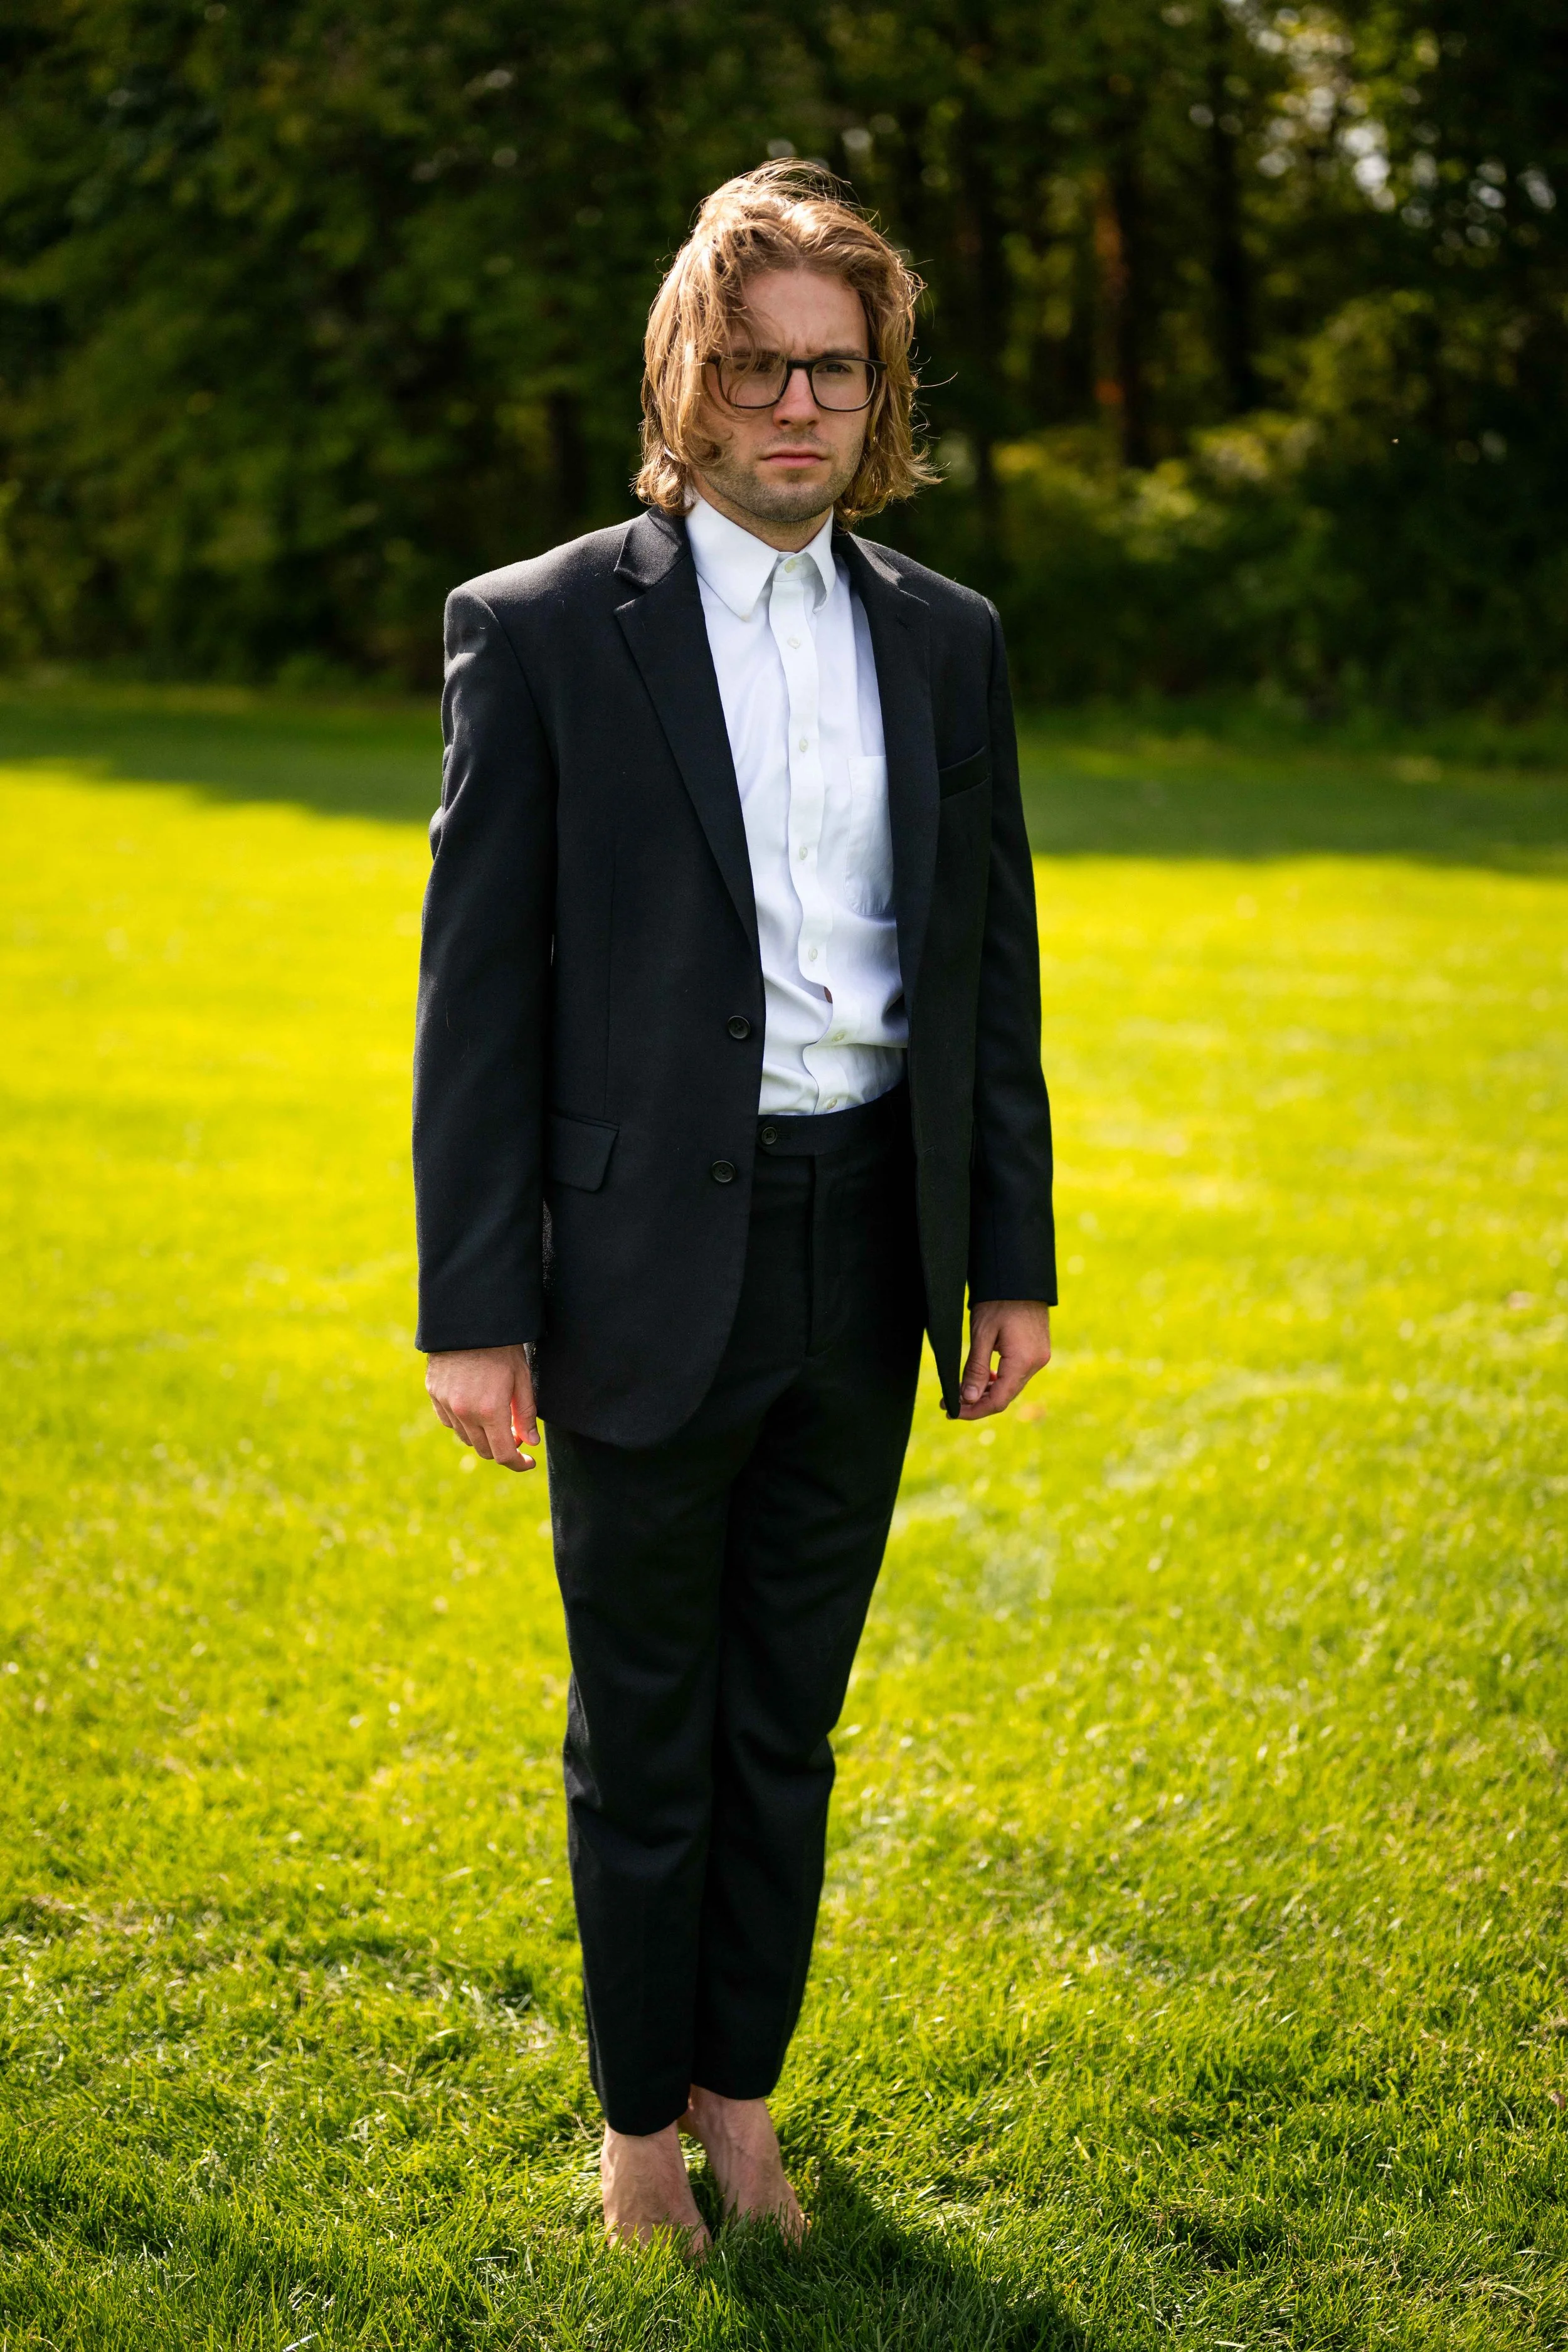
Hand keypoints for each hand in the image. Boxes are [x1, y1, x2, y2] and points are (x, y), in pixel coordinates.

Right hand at [425, 1343, 538, 1470]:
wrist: (469, 1320)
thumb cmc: (502, 1347)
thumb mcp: (521, 1378)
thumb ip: (526, 1414)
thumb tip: (531, 1442)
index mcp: (490, 1410)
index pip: (504, 1455)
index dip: (518, 1464)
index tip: (528, 1462)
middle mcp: (465, 1412)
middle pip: (485, 1451)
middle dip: (503, 1448)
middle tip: (516, 1432)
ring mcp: (446, 1404)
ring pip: (466, 1438)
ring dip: (483, 1436)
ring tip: (496, 1417)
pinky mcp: (434, 1394)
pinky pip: (450, 1422)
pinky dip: (464, 1423)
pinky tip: (475, 1407)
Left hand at [958, 1299, 1051, 1419]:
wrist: (1019, 1277)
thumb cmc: (999, 1300)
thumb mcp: (981, 1334)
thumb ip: (975, 1369)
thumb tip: (967, 1399)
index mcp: (1023, 1361)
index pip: (998, 1400)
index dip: (973, 1410)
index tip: (951, 1411)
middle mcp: (1036, 1363)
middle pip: (1005, 1396)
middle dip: (976, 1403)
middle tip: (949, 1403)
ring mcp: (1039, 1357)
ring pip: (1011, 1387)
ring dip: (987, 1392)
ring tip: (961, 1391)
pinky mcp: (1037, 1351)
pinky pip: (1017, 1374)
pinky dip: (998, 1380)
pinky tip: (982, 1377)